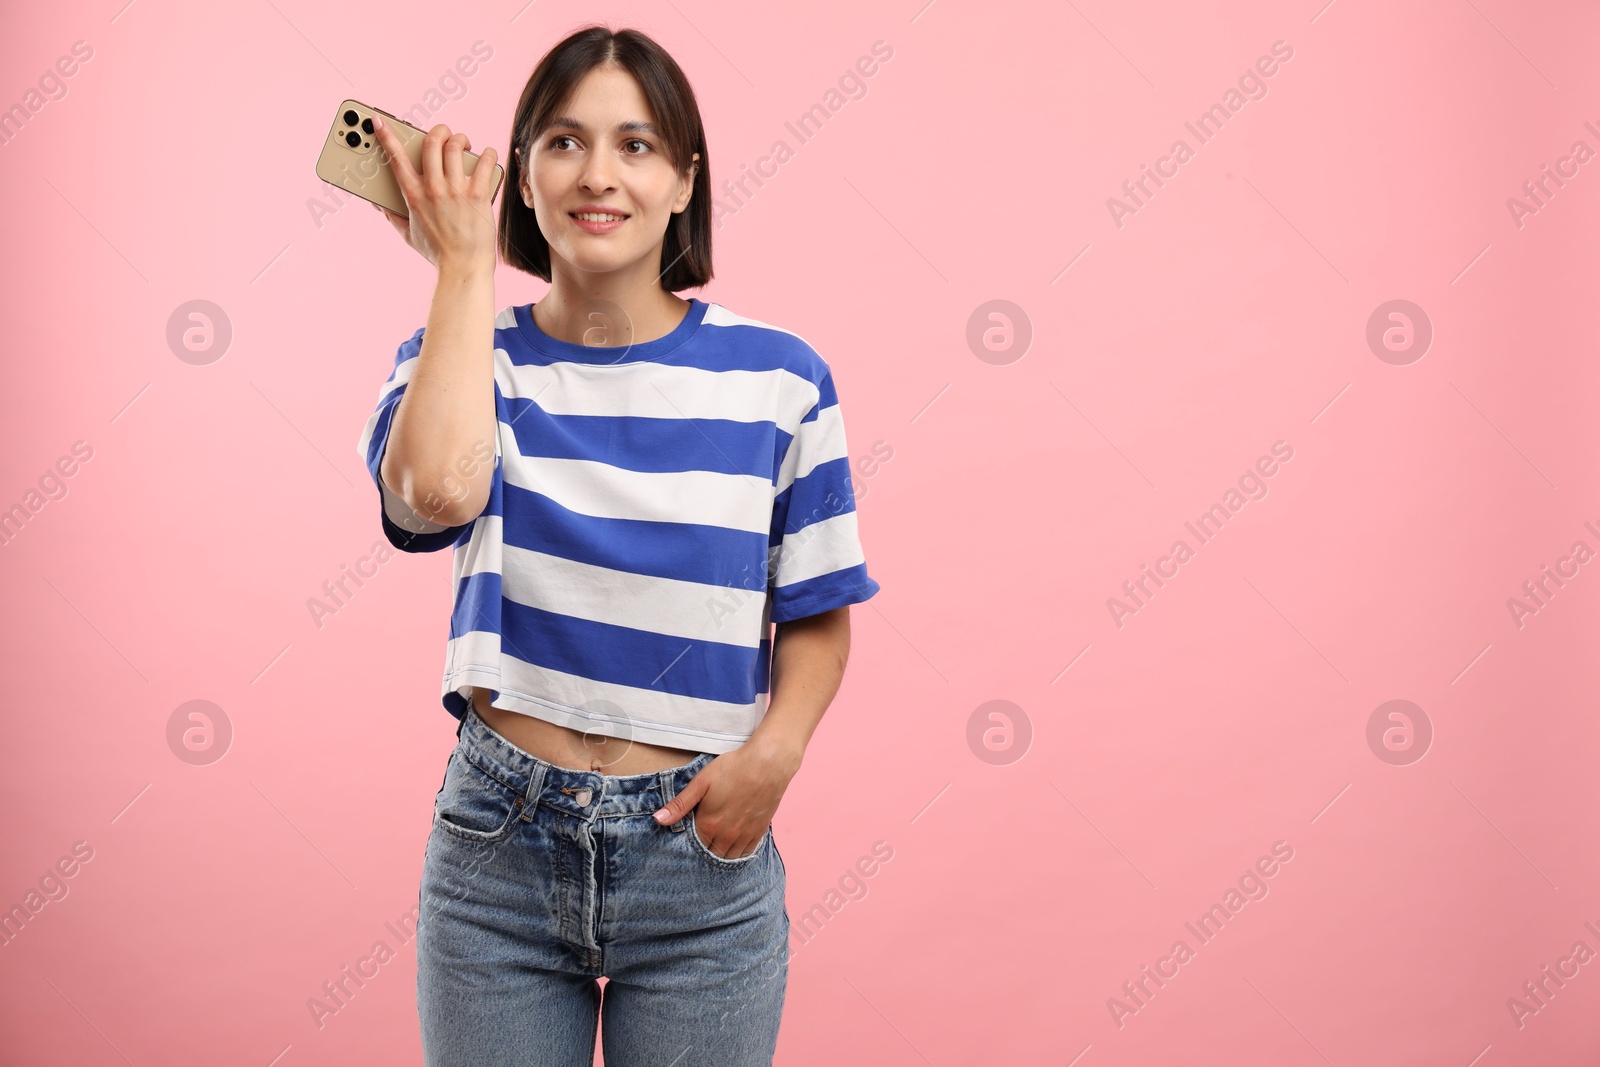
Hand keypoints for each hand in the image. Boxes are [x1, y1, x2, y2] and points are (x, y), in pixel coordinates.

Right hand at [368, 114, 498, 271]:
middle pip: (431, 142)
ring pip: (455, 146)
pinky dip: (488, 154)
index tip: (379, 119)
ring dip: (460, 139)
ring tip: (463, 144)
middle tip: (443, 134)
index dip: (385, 135)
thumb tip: (377, 203)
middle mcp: (433, 189)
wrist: (463, 267)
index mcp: (413, 195)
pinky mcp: (478, 195)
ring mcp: (456, 191)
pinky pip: (484, 162)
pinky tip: (487, 155)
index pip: (395, 158)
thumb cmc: (436, 252)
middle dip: (437, 130)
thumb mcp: (407, 233)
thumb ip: (391, 215)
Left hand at [653, 738, 800, 859]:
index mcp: (709, 824)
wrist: (768, 763)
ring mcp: (744, 835)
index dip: (688, 844)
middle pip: (710, 855)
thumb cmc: (733, 768)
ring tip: (715, 847)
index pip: (693, 846)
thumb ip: (680, 804)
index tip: (687, 839)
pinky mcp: (759, 831)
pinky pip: (746, 853)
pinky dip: (738, 854)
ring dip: (720, 855)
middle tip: (700, 844)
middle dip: (703, 852)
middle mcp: (726, 835)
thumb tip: (658, 820)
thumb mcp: (701, 782)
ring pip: (728, 857)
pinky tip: (734, 847)